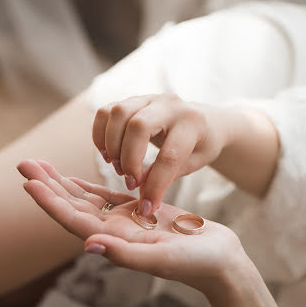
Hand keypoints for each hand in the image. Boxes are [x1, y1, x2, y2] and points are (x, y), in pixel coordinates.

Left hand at [17, 159, 247, 294]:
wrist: (218, 261)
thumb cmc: (195, 264)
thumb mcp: (161, 258)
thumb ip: (125, 253)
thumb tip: (88, 245)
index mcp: (115, 242)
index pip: (74, 220)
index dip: (50, 201)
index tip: (29, 182)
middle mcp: (113, 232)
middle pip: (71, 207)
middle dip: (47, 185)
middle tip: (23, 164)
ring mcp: (124, 222)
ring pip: (84, 200)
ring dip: (60, 183)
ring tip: (38, 165)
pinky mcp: (137, 213)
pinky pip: (105, 198)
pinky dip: (86, 187)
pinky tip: (71, 178)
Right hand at [92, 94, 231, 216]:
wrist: (205, 120)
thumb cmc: (199, 146)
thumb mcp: (191, 164)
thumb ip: (166, 177)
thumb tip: (142, 199)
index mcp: (192, 124)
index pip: (169, 156)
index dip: (155, 185)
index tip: (147, 207)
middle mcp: (170, 105)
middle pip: (138, 126)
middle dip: (129, 159)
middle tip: (130, 181)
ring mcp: (149, 98)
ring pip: (118, 113)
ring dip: (112, 146)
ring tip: (117, 167)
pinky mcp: (132, 100)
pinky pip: (106, 111)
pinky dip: (100, 134)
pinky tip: (107, 153)